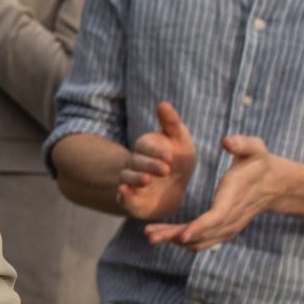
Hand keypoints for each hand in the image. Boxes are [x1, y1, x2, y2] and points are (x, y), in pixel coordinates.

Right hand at [118, 101, 195, 220]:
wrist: (174, 189)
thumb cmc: (178, 160)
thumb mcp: (180, 141)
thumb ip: (171, 123)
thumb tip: (163, 103)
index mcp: (145, 148)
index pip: (145, 146)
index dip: (156, 151)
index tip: (170, 156)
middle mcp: (135, 163)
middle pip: (137, 162)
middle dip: (150, 165)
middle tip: (165, 169)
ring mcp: (131, 181)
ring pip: (127, 177)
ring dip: (135, 178)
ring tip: (147, 180)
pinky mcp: (131, 199)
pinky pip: (123, 197)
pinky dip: (123, 194)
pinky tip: (124, 192)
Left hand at [145, 133, 298, 250]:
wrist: (274, 184)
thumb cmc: (259, 163)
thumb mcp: (255, 148)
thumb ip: (242, 143)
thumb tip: (227, 141)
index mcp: (233, 197)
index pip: (217, 217)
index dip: (199, 227)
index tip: (181, 235)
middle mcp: (230, 217)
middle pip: (202, 233)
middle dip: (175, 236)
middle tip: (150, 235)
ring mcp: (228, 226)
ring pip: (201, 241)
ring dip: (175, 240)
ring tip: (151, 235)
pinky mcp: (225, 229)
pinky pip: (204, 241)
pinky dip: (185, 242)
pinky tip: (166, 237)